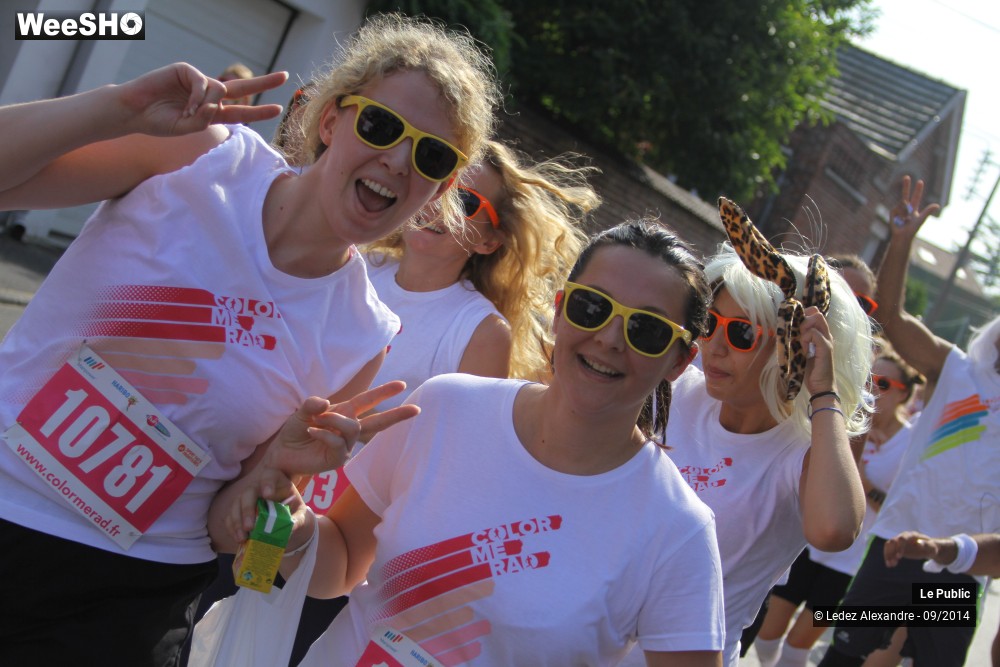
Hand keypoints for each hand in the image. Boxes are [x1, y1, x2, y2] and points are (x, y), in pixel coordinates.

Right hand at [117, 62, 285, 135]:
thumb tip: (218, 104)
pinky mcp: (186, 71)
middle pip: (241, 87)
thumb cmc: (158, 122)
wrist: (134, 111)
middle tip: (285, 76)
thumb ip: (205, 120)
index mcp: (210, 112)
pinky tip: (188, 105)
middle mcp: (208, 96)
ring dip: (209, 105)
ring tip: (190, 114)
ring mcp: (198, 82)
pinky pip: (204, 82)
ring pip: (220, 90)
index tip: (277, 108)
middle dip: (264, 82)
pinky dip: (199, 96)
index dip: (259, 111)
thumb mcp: (186, 128)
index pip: (240, 111)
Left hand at [230, 382, 418, 538]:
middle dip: (397, 414)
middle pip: (377, 421)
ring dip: (334, 421)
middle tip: (416, 409)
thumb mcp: (300, 413)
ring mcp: (345, 446)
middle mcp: (347, 429)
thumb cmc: (293, 433)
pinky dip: (324, 433)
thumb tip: (326, 402)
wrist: (281, 455)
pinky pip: (337, 442)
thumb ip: (312, 404)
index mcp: (343, 414)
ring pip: (353, 427)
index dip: (384, 392)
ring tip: (316, 422)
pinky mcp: (338, 459)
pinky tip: (311, 432)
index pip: (367, 401)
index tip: (402, 385)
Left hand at [799, 306, 835, 395]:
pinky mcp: (826, 347)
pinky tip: (804, 351)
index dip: (804, 315)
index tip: (795, 327)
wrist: (820, 387)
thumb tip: (785, 329)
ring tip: (801, 344)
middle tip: (798, 335)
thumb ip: (797, 340)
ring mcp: (827, 340)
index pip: (815, 313)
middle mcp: (826, 335)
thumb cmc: (809, 371)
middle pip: (817, 313)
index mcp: (821, 335)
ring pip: (816, 319)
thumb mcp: (800, 351)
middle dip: (803, 319)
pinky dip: (805, 340)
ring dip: (803, 328)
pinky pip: (814, 333)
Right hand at [884, 530, 944, 566]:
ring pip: (889, 547)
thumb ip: (925, 544)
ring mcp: (899, 542)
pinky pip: (891, 552)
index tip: (900, 556)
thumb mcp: (931, 547)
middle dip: (891, 552)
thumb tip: (918, 543)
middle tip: (892, 562)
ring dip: (888, 555)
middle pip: (892, 542)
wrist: (929, 549)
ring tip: (890, 565)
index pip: (902, 538)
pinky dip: (889, 557)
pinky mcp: (898, 548)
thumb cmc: (931, 547)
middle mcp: (903, 537)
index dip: (899, 546)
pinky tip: (891, 565)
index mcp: (911, 535)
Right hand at [889, 175, 939, 237]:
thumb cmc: (912, 230)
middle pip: (905, 194)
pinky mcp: (893, 212)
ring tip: (905, 220)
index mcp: (913, 208)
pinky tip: (900, 220)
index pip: (916, 197)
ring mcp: (898, 209)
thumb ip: (928, 211)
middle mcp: (906, 208)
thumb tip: (937, 205)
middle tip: (906, 176)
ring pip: (903, 203)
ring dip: (905, 212)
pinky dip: (900, 214)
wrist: (902, 236)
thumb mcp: (921, 219)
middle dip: (906, 186)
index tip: (920, 182)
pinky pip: (897, 208)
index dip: (918, 190)